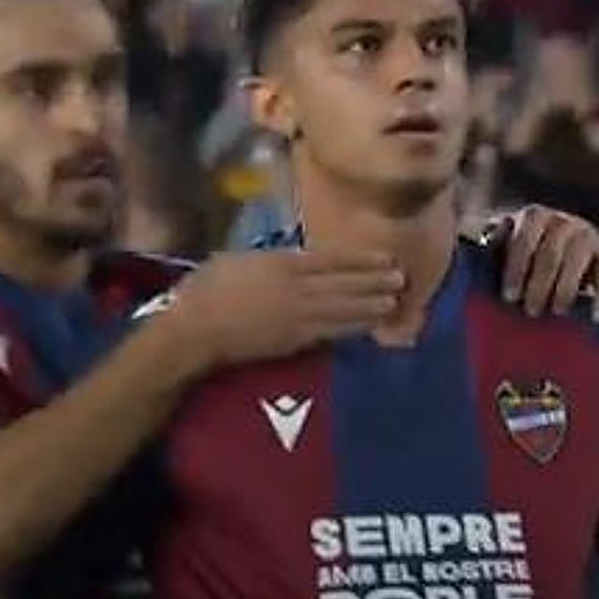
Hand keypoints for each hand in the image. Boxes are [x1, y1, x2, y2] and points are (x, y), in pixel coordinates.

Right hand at [169, 249, 403, 367]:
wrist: (196, 329)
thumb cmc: (209, 288)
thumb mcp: (239, 260)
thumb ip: (272, 260)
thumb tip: (294, 259)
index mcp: (283, 263)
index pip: (332, 260)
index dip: (361, 259)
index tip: (385, 256)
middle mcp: (297, 288)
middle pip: (344, 284)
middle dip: (374, 281)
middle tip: (402, 278)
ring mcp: (297, 317)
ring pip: (342, 309)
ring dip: (369, 305)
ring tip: (393, 302)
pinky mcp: (293, 341)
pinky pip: (328, 332)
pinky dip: (350, 328)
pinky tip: (366, 326)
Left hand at [499, 205, 598, 321]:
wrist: (562, 249)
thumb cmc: (521, 258)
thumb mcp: (505, 250)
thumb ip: (491, 250)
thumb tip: (465, 254)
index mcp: (532, 216)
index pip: (522, 242)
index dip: (515, 271)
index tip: (508, 298)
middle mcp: (561, 220)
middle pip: (549, 254)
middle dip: (538, 285)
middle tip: (530, 311)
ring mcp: (585, 233)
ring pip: (574, 262)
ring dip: (564, 290)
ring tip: (555, 312)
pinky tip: (597, 317)